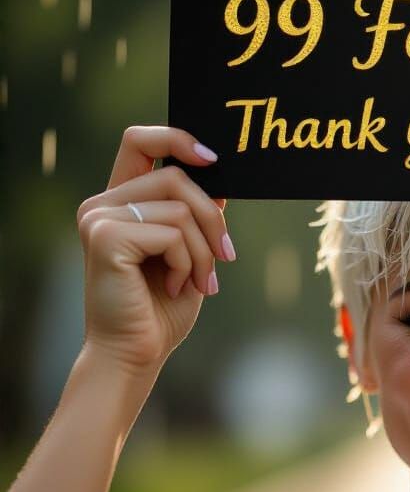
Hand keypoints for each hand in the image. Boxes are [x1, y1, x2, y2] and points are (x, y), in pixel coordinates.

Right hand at [76, 125, 232, 374]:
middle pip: (176, 176)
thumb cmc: (163, 307)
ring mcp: (99, 218)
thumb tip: (220, 181)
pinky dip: (188, 262)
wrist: (138, 354)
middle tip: (226, 256)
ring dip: (204, 250)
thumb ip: (196, 215)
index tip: (214, 159)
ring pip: (181, 208)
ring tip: (198, 281)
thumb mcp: (190, 253)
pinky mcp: (105, 237)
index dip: (177, 137)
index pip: (139, 140)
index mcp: (120, 201)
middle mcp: (103, 204)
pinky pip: (172, 233)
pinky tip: (177, 287)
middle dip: (213, 219)